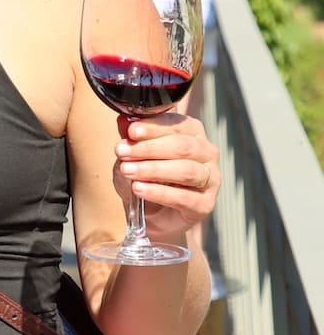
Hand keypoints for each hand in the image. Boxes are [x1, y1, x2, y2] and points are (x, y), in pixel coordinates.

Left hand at [113, 113, 218, 240]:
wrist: (150, 213)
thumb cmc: (144, 175)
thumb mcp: (132, 154)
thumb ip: (131, 137)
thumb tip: (123, 120)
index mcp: (192, 132)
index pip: (176, 124)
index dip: (153, 127)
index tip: (131, 131)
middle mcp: (207, 153)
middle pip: (182, 146)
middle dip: (149, 148)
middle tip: (122, 152)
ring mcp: (211, 179)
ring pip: (186, 170)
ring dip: (153, 169)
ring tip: (127, 170)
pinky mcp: (206, 204)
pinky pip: (185, 197)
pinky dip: (158, 192)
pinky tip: (138, 188)